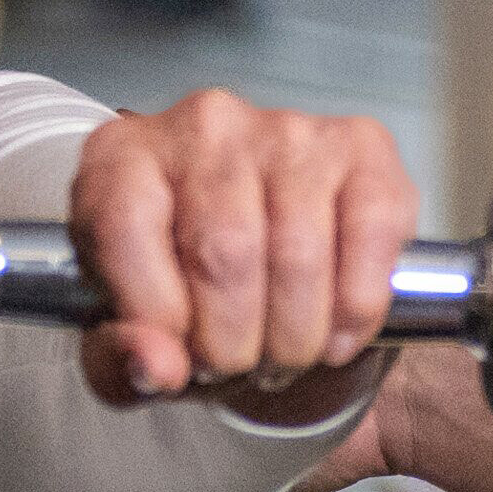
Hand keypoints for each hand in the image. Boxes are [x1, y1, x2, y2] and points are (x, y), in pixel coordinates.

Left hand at [68, 91, 419, 414]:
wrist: (260, 278)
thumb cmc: (184, 297)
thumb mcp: (128, 341)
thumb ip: (121, 360)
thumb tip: (157, 366)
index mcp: (121, 158)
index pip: (125, 228)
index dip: (155, 313)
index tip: (176, 359)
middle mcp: (203, 125)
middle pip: (222, 251)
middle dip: (233, 343)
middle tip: (236, 366)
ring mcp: (288, 129)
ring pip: (299, 253)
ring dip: (296, 336)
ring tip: (282, 354)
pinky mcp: (362, 145)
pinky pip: (371, 232)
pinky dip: (357, 307)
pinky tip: (335, 333)